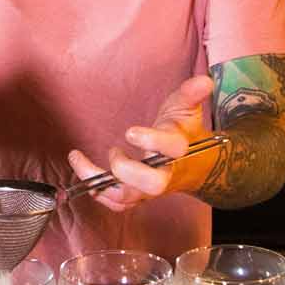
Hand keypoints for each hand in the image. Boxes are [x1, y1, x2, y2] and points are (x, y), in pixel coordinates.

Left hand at [66, 75, 216, 213]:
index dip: (151, 141)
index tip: (130, 131)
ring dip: (100, 181)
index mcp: (179, 150)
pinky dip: (97, 192)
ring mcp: (150, 189)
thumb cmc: (183, 131)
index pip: (172, 149)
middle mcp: (166, 173)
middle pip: (153, 184)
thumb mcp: (186, 109)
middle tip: (114, 151)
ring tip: (80, 159)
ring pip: (128, 198)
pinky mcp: (137, 195)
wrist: (191, 164)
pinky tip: (82, 171)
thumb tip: (204, 81)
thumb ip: (190, 94)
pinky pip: (117, 204)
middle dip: (128, 170)